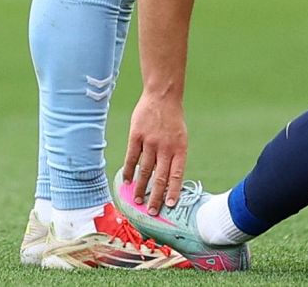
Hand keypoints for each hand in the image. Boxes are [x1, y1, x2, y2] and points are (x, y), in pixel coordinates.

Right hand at [123, 94, 186, 213]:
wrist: (163, 96)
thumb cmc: (172, 120)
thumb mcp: (180, 138)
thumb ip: (174, 157)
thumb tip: (168, 179)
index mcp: (180, 149)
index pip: (177, 175)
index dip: (173, 191)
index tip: (170, 206)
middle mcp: (166, 148)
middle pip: (160, 177)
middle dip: (156, 197)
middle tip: (151, 212)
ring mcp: (150, 142)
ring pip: (145, 171)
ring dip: (140, 188)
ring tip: (137, 201)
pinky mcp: (136, 136)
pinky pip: (132, 158)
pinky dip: (129, 171)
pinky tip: (126, 181)